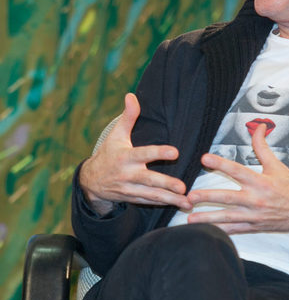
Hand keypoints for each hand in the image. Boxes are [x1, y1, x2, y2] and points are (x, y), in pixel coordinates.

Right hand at [79, 93, 189, 214]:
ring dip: (170, 199)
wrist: (91, 181)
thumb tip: (131, 95)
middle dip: (166, 184)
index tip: (175, 152)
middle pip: (149, 180)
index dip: (159, 153)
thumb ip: (128, 117)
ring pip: (152, 195)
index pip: (144, 154)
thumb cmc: (108, 153)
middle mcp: (127, 174)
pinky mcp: (133, 199)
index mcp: (125, 157)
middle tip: (183, 186)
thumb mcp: (116, 135)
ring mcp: (130, 189)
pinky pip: (150, 202)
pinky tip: (179, 204)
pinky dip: (164, 204)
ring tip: (187, 202)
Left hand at [187, 124, 288, 233]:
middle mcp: (256, 199)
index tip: (205, 158)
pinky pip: (234, 230)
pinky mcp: (254, 227)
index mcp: (260, 182)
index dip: (221, 164)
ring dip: (208, 218)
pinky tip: (206, 232)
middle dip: (208, 197)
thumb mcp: (277, 165)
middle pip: (228, 198)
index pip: (237, 170)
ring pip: (227, 217)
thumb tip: (259, 126)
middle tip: (190, 196)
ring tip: (190, 219)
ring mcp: (254, 215)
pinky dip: (220, 231)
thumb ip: (262, 146)